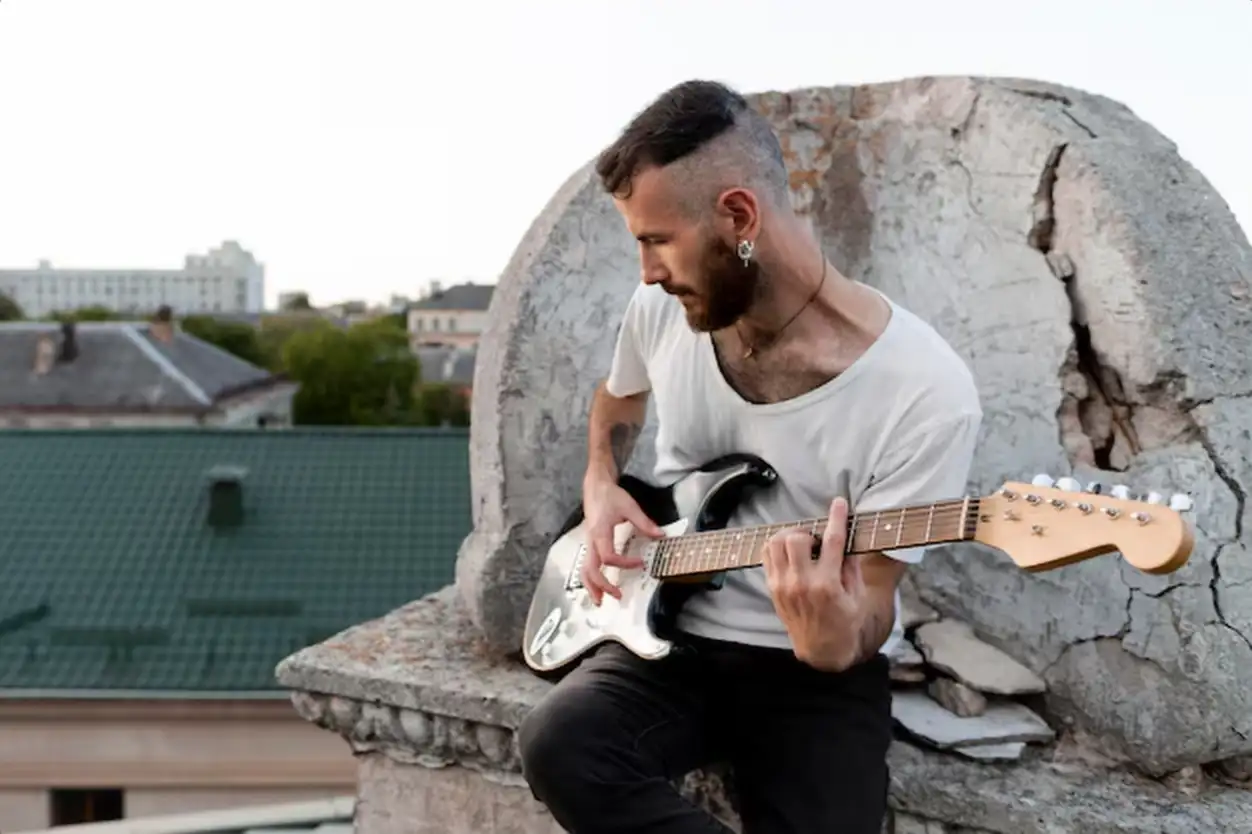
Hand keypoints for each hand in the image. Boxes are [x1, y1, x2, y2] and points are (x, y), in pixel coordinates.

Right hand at [581, 474, 663, 604]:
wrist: (596, 487)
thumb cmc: (611, 496)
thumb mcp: (630, 507)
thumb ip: (644, 523)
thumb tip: (660, 535)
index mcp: (600, 532)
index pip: (609, 556)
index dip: (625, 564)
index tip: (641, 563)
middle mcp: (591, 541)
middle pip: (591, 570)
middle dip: (603, 585)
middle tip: (618, 596)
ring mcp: (589, 544)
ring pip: (585, 571)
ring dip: (592, 587)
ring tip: (601, 601)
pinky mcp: (590, 544)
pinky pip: (587, 566)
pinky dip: (591, 579)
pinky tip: (599, 588)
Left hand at [762, 497, 871, 670]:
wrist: (820, 649)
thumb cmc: (844, 622)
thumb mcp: (857, 596)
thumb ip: (851, 566)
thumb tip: (847, 539)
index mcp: (827, 585)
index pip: (832, 542)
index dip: (837, 518)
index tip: (840, 503)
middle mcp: (802, 583)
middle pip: (797, 538)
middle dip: (809, 531)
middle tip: (817, 539)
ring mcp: (783, 585)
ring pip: (776, 543)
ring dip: (791, 536)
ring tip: (803, 544)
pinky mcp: (773, 588)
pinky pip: (767, 554)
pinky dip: (777, 546)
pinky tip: (791, 552)